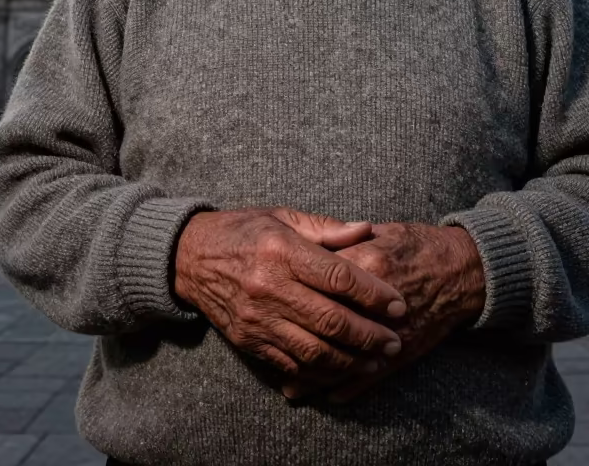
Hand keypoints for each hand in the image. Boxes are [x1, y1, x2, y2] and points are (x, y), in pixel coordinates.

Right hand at [173, 208, 407, 381]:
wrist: (189, 258)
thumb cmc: (244, 231)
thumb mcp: (283, 216)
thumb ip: (327, 228)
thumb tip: (368, 229)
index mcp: (282, 250)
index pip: (338, 278)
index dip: (374, 295)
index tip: (398, 305)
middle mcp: (269, 286)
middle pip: (331, 320)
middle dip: (370, 335)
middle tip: (396, 341)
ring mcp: (257, 317)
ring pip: (314, 350)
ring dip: (351, 360)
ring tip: (377, 361)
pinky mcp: (248, 340)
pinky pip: (290, 364)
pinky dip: (320, 372)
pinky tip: (342, 370)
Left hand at [283, 222, 483, 402]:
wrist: (460, 268)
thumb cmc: (416, 244)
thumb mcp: (378, 231)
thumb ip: (342, 238)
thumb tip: (307, 245)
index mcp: (367, 262)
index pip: (321, 280)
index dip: (296, 289)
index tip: (275, 297)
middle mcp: (374, 300)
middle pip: (326, 323)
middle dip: (296, 336)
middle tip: (270, 343)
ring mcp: (389, 329)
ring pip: (345, 358)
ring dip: (317, 374)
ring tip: (291, 385)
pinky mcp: (403, 350)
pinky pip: (371, 375)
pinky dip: (348, 387)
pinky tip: (327, 394)